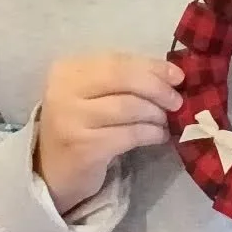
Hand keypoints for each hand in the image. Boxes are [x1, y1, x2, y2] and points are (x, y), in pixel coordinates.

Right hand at [36, 53, 183, 214]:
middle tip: (176, 102)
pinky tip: (158, 136)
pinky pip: (129, 135)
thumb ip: (123, 79)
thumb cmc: (81, 125)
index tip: (178, 76)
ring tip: (164, 121)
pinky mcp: (83, 148)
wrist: (53, 170)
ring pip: (129, 107)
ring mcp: (71, 120)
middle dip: (157, 89)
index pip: (117, 61)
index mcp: (67, 69)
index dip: (152, 67)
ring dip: (156, 114)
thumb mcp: (93, 94)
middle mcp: (63, 90)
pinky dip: (151, 134)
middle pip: (123, 79)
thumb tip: (170, 75)